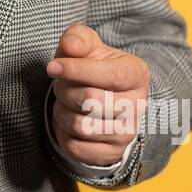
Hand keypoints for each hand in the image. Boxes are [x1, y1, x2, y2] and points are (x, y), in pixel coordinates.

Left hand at [46, 23, 149, 166]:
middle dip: (65, 91)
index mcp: (137, 74)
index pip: (112, 76)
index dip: (78, 71)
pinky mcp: (112, 153)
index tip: (52, 66)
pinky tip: (69, 120)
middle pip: (91, 101)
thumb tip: (71, 47)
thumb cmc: (90, 66)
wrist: (97, 96)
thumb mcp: (85, 45)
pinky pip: (76, 148)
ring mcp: (128, 133)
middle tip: (61, 85)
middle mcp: (138, 105)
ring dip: (62, 112)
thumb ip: (77, 38)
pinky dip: (63, 134)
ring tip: (65, 103)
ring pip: (81, 126)